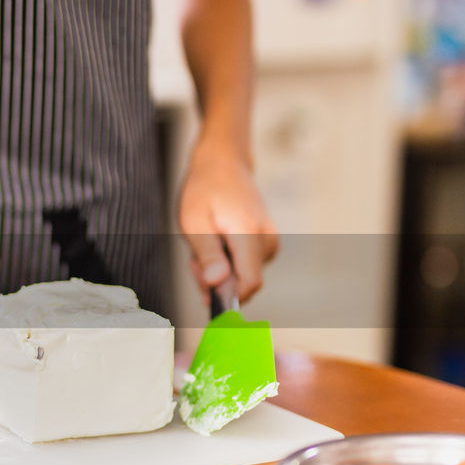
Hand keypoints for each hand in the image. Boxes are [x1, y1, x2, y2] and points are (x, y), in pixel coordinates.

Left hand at [178, 140, 277, 303]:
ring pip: (243, 277)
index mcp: (249, 234)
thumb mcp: (194, 222)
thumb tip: (217, 284)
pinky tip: (216, 245)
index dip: (229, 299)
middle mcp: (267, 240)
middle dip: (216, 281)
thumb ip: (207, 255)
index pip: (250, 283)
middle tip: (195, 261)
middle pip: (243, 283)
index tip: (207, 301)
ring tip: (204, 246)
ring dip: (219, 271)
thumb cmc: (205, 189)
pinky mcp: (268, 243)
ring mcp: (270, 242)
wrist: (224, 163)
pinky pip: (246, 266)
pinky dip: (227, 263)